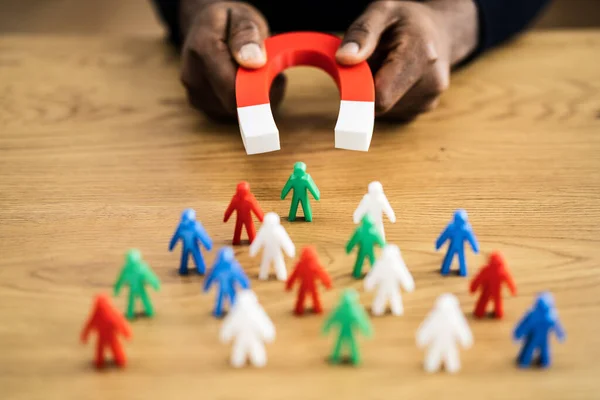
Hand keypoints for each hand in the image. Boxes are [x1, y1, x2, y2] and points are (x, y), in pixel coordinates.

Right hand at [179, 0, 285, 119]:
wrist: (205, 28)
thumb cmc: (227, 21)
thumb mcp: (242, 16)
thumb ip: (247, 35)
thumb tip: (254, 62)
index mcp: (202, 49)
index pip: (232, 88)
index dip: (259, 91)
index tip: (278, 80)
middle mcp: (193, 77)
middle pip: (236, 104)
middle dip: (260, 92)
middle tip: (271, 71)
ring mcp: (195, 95)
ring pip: (237, 112)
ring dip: (255, 98)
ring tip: (255, 73)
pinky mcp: (203, 107)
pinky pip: (232, 115)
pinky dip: (246, 104)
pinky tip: (246, 85)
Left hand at [336, 0, 477, 120]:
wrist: (442, 31)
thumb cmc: (408, 20)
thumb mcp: (382, 11)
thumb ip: (362, 33)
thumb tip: (344, 58)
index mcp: (420, 54)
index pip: (381, 96)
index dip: (359, 92)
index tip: (350, 79)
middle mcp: (431, 82)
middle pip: (380, 103)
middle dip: (367, 86)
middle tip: (373, 62)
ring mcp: (429, 99)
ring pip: (384, 109)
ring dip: (377, 91)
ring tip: (388, 67)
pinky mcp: (424, 109)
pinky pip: (392, 111)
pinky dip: (387, 96)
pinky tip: (396, 78)